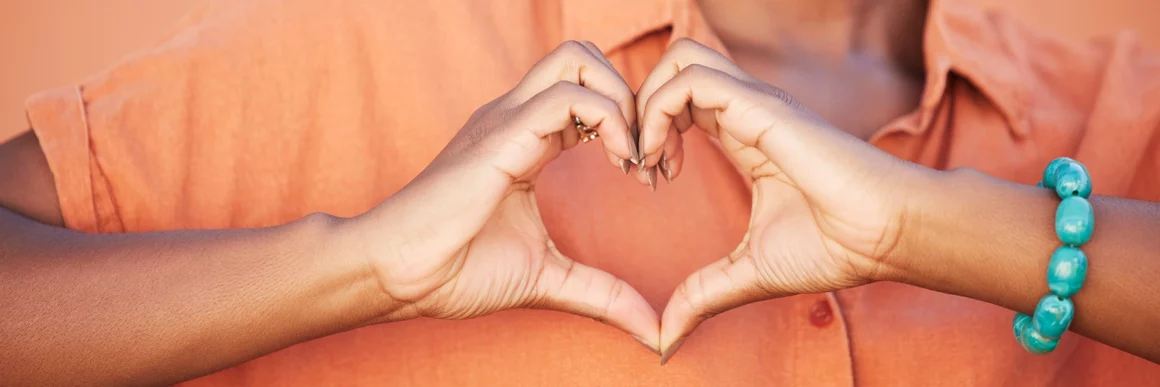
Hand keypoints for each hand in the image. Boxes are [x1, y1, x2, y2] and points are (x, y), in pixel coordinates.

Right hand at [349, 41, 659, 350]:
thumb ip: (602, 294)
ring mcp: (507, 119)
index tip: (646, 177)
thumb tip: (652, 329)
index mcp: (525, 138)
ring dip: (625, 103)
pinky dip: (611, 120)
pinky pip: (568, 97)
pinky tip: (619, 163)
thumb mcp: (548, 278)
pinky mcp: (502, 134)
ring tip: (632, 160)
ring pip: (579, 59)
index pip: (588, 93)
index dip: (629, 124)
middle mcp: (516, 117)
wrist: (400, 275)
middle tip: (645, 156)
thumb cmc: (458, 270)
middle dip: (631, 95)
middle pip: (584, 56)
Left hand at [633, 39, 927, 361]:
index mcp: (742, 134)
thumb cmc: (834, 246)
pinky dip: (659, 114)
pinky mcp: (760, 106)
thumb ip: (701, 296)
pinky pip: (691, 80)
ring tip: (647, 161)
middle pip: (672, 68)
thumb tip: (664, 341)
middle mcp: (745, 110)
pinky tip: (665, 162)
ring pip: (677, 61)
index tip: (646, 181)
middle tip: (637, 166)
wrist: (884, 237)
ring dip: (645, 108)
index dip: (648, 132)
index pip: (679, 99)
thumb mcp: (747, 273)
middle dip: (637, 111)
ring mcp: (753, 103)